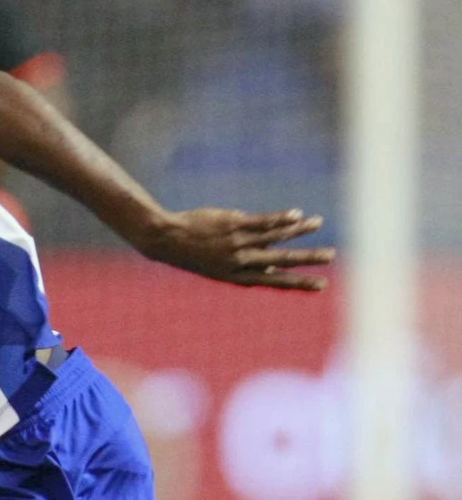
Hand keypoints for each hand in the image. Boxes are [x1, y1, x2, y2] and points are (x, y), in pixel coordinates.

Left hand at [135, 208, 334, 289]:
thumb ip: (246, 268)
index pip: (275, 281)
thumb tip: (270, 271)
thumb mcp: (219, 268)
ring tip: (318, 223)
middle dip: (308, 259)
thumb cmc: (194, 255)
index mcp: (238, 276)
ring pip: (274, 237)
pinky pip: (262, 221)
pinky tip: (296, 214)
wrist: (167, 240)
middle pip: (280, 261)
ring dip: (299, 230)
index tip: (321, 285)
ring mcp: (237, 242)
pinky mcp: (233, 224)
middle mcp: (240, 261)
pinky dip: (280, 218)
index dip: (299, 283)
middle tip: (331, 256)